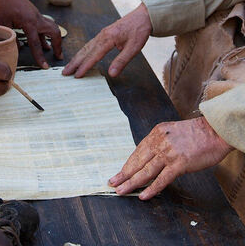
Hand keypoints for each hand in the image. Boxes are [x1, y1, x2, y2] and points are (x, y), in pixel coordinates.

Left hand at [0, 0, 62, 68]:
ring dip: (55, 40)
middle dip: (58, 45)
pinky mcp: (35, 15)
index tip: (45, 66)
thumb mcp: (3, 23)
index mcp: (29, 23)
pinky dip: (46, 36)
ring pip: (52, 28)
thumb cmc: (4, 4)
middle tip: (58, 57)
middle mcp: (37, 19)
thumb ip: (10, 37)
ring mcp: (38, 16)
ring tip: (53, 52)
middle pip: (54, 33)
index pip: (36, 44)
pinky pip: (45, 27)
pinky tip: (44, 44)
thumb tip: (17, 49)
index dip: (40, 57)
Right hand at [62, 3, 151, 77]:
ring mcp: (101, 34)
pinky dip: (82, 52)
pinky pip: (89, 44)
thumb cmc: (139, 30)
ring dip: (76, 58)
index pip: (93, 55)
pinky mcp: (103, 34)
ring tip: (69, 67)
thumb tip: (112, 73)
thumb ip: (122, 61)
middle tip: (65, 73)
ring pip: (85, 47)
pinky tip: (80, 57)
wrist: (142, 16)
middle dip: (74, 63)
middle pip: (85, 51)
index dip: (85, 66)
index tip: (77, 75)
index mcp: (108, 38)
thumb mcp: (134, 48)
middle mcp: (102, 35)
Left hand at [109, 117, 233, 199]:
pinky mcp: (179, 164)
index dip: (128, 164)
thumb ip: (160, 141)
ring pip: (145, 171)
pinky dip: (151, 188)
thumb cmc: (197, 133)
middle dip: (124, 174)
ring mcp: (168, 153)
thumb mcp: (171, 131)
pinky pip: (162, 179)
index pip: (137, 151)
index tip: (120, 173)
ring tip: (121, 191)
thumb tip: (150, 155)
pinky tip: (143, 195)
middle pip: (137, 161)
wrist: (215, 131)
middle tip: (113, 183)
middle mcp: (159, 142)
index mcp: (156, 133)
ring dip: (131, 182)